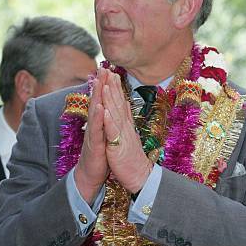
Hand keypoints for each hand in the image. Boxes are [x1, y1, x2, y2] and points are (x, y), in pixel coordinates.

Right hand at [74, 68, 108, 204]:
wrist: (91, 176)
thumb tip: (107, 109)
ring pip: (95, 112)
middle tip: (102, 67)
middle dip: (100, 84)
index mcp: (99, 123)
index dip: (105, 86)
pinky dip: (98, 118)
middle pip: (97, 101)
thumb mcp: (104, 136)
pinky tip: (100, 107)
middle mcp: (94, 126)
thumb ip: (105, 122)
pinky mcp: (94, 145)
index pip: (102, 101)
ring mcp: (93, 134)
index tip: (109, 69)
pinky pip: (96, 130)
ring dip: (97, 96)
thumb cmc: (99, 156)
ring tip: (99, 81)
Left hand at [102, 72, 152, 192]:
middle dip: (112, 86)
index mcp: (126, 125)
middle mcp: (125, 127)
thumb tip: (126, 104)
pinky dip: (108, 120)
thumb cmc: (132, 158)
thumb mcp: (129, 135)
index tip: (111, 72)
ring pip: (115, 114)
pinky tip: (104, 110)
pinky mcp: (118, 146)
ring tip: (106, 83)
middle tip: (108, 69)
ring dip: (111, 98)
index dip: (116, 87)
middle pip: (118, 103)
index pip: (121, 102)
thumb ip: (127, 120)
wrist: (140, 177)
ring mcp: (122, 136)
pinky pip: (113, 132)